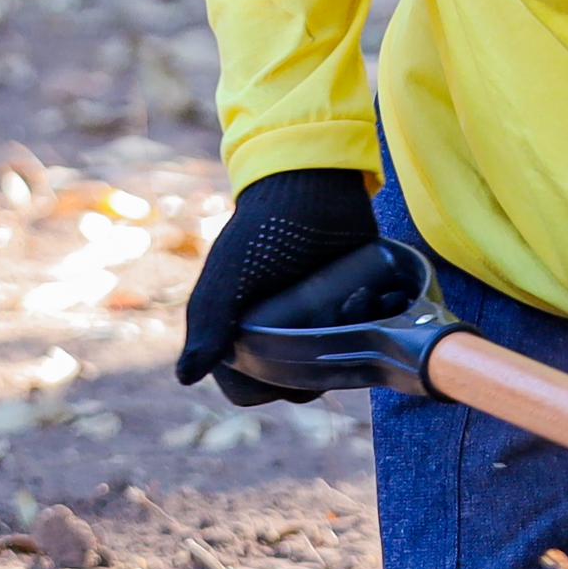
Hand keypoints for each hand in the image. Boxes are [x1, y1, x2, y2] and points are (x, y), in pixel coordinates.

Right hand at [178, 168, 382, 403]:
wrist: (314, 181)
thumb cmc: (263, 227)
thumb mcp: (229, 272)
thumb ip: (208, 320)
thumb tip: (184, 377)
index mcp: (239, 333)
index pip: (252, 387)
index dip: (271, 384)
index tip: (291, 359)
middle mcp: (277, 332)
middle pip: (301, 380)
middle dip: (322, 359)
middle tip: (331, 320)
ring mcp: (317, 319)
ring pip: (339, 359)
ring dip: (357, 338)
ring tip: (359, 298)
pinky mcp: (352, 301)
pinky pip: (370, 331)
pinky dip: (381, 320)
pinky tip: (383, 294)